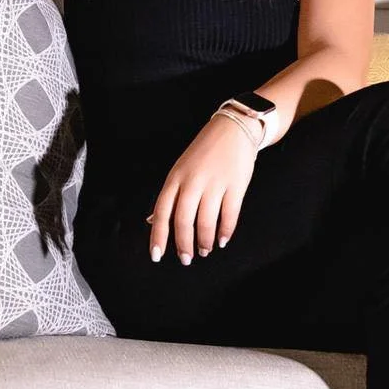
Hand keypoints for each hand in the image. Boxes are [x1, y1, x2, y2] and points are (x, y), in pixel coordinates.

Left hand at [146, 112, 257, 263]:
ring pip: (206, 221)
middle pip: (184, 220)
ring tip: (205, 250)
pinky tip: (223, 240)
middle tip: (186, 259)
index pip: (162, 211)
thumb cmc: (204, 151)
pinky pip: (229, 214)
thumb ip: (169, 196)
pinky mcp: (236, 185)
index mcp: (176, 178)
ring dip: (205, 241)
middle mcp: (193, 181)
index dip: (158, 236)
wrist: (233, 129)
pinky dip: (226, 231)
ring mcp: (215, 183)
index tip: (157, 254)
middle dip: (184, 244)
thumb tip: (152, 221)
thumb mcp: (180, 170)